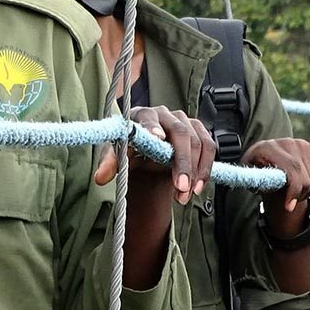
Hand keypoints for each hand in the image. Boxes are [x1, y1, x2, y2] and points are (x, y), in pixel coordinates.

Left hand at [95, 106, 215, 204]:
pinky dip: (205, 170)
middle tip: (180, 186)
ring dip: (196, 171)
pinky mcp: (199, 132)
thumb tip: (100, 178)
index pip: (149, 118)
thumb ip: (110, 163)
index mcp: (143, 115)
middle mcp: (166, 114)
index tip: (157, 138)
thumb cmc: (130, 148)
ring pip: (199, 143)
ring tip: (185, 195)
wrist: (146, 154)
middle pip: (181, 133)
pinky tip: (196, 188)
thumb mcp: (117, 155)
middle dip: (183, 162)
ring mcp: (185, 122)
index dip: (153, 127)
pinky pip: (210, 148)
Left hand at [243, 138, 309, 235]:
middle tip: (289, 201)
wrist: (264, 154)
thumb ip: (259, 184)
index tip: (289, 207)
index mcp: (267, 148)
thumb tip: (270, 191)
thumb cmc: (256, 168)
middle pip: (305, 179)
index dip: (293, 190)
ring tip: (291, 188)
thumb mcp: (250, 177)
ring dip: (306, 190)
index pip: (291, 170)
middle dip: (299, 194)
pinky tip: (301, 180)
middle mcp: (287, 143)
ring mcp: (302, 144)